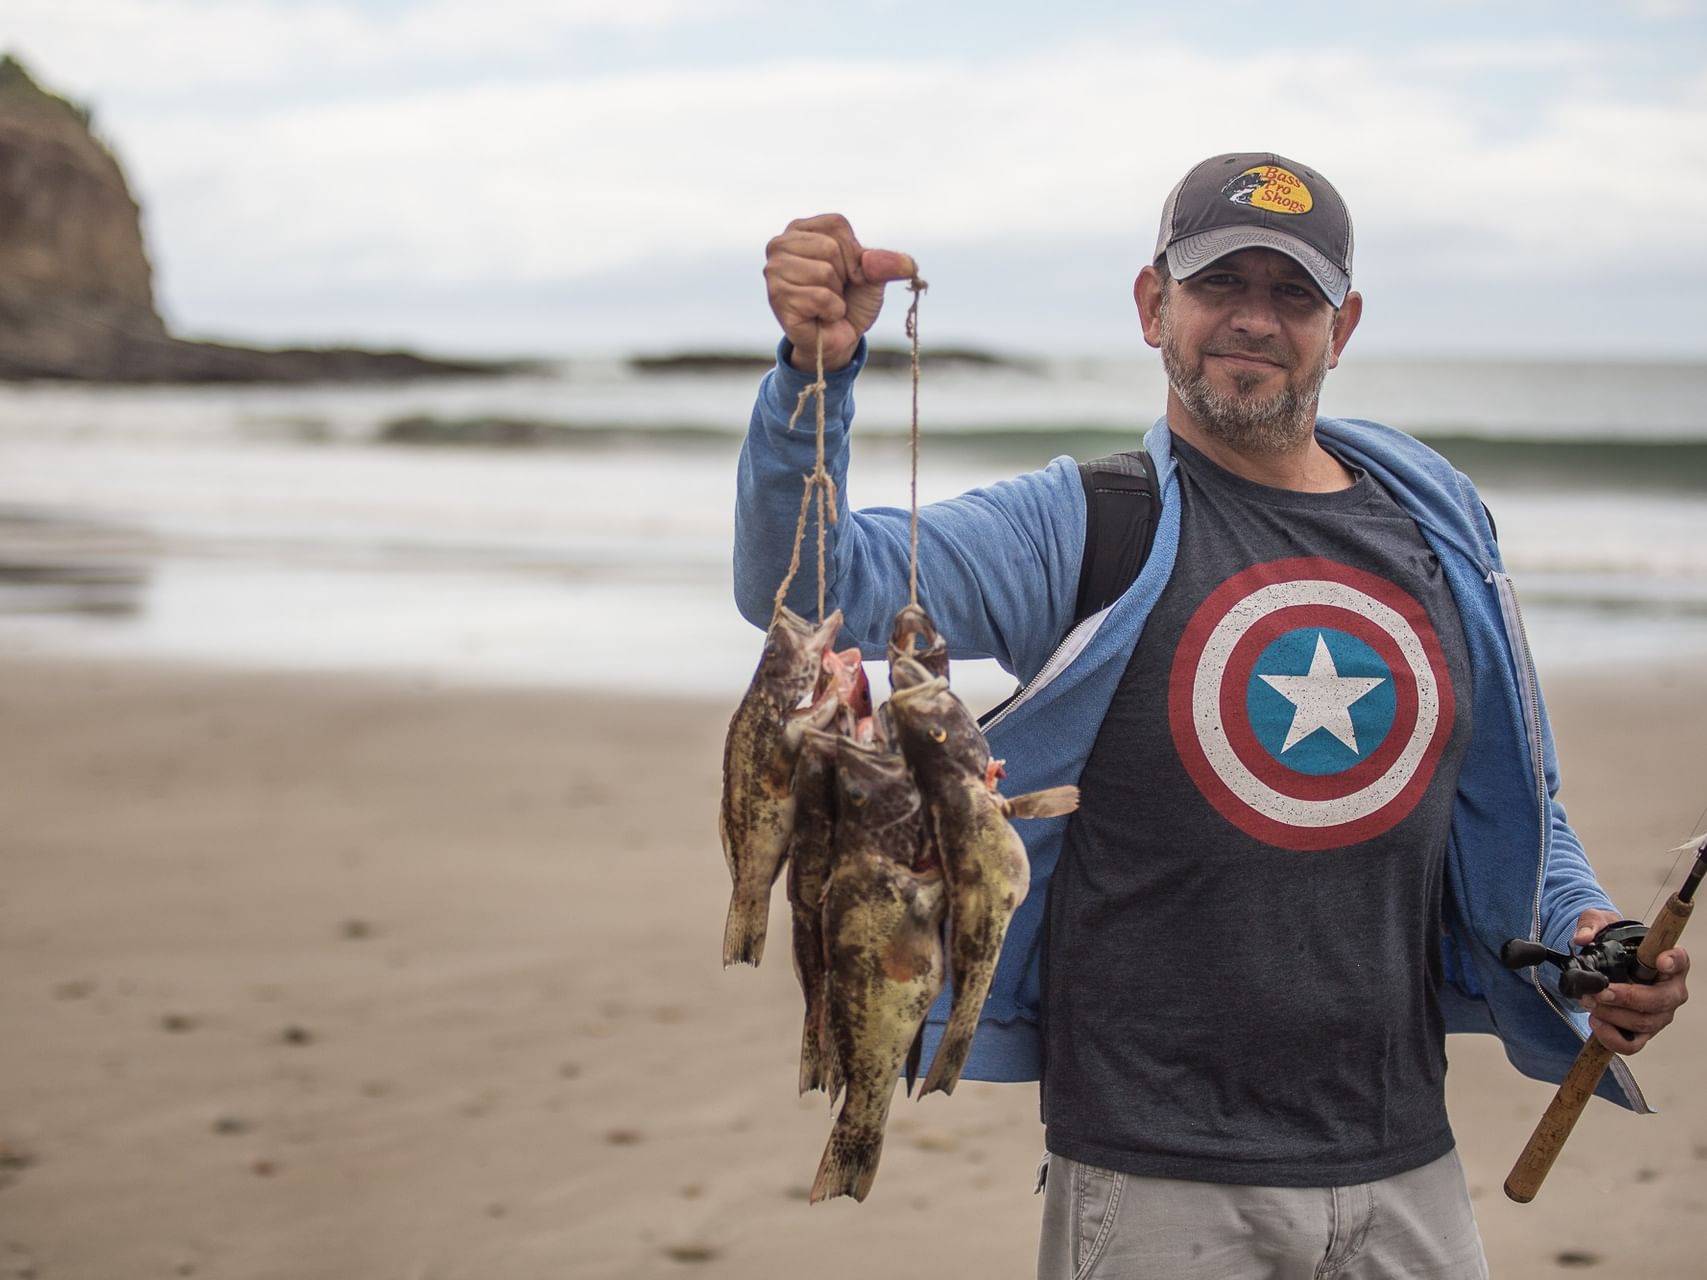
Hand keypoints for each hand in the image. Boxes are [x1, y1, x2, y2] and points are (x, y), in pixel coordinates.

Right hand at [764, 214, 916, 372]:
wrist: (841, 338)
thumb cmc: (851, 300)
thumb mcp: (873, 275)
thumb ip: (886, 263)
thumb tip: (907, 264)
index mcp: (801, 228)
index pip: (836, 225)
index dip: (853, 252)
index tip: (849, 272)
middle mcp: (780, 245)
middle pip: (829, 247)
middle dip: (844, 275)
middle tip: (835, 290)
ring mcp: (774, 271)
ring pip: (824, 272)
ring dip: (836, 295)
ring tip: (826, 303)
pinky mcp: (777, 298)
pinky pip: (820, 297)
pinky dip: (831, 311)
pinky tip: (821, 316)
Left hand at [1572, 908, 1689, 1053]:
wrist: (1606, 966)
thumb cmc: (1614, 944)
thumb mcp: (1600, 924)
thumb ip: (1590, 924)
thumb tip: (1582, 938)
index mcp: (1669, 961)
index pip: (1679, 960)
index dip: (1673, 961)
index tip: (1661, 961)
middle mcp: (1671, 990)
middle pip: (1659, 1000)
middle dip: (1626, 998)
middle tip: (1600, 992)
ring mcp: (1659, 1015)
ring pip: (1643, 1023)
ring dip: (1612, 1015)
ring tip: (1589, 1003)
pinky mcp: (1644, 1033)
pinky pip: (1632, 1045)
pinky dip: (1611, 1037)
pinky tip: (1595, 1022)